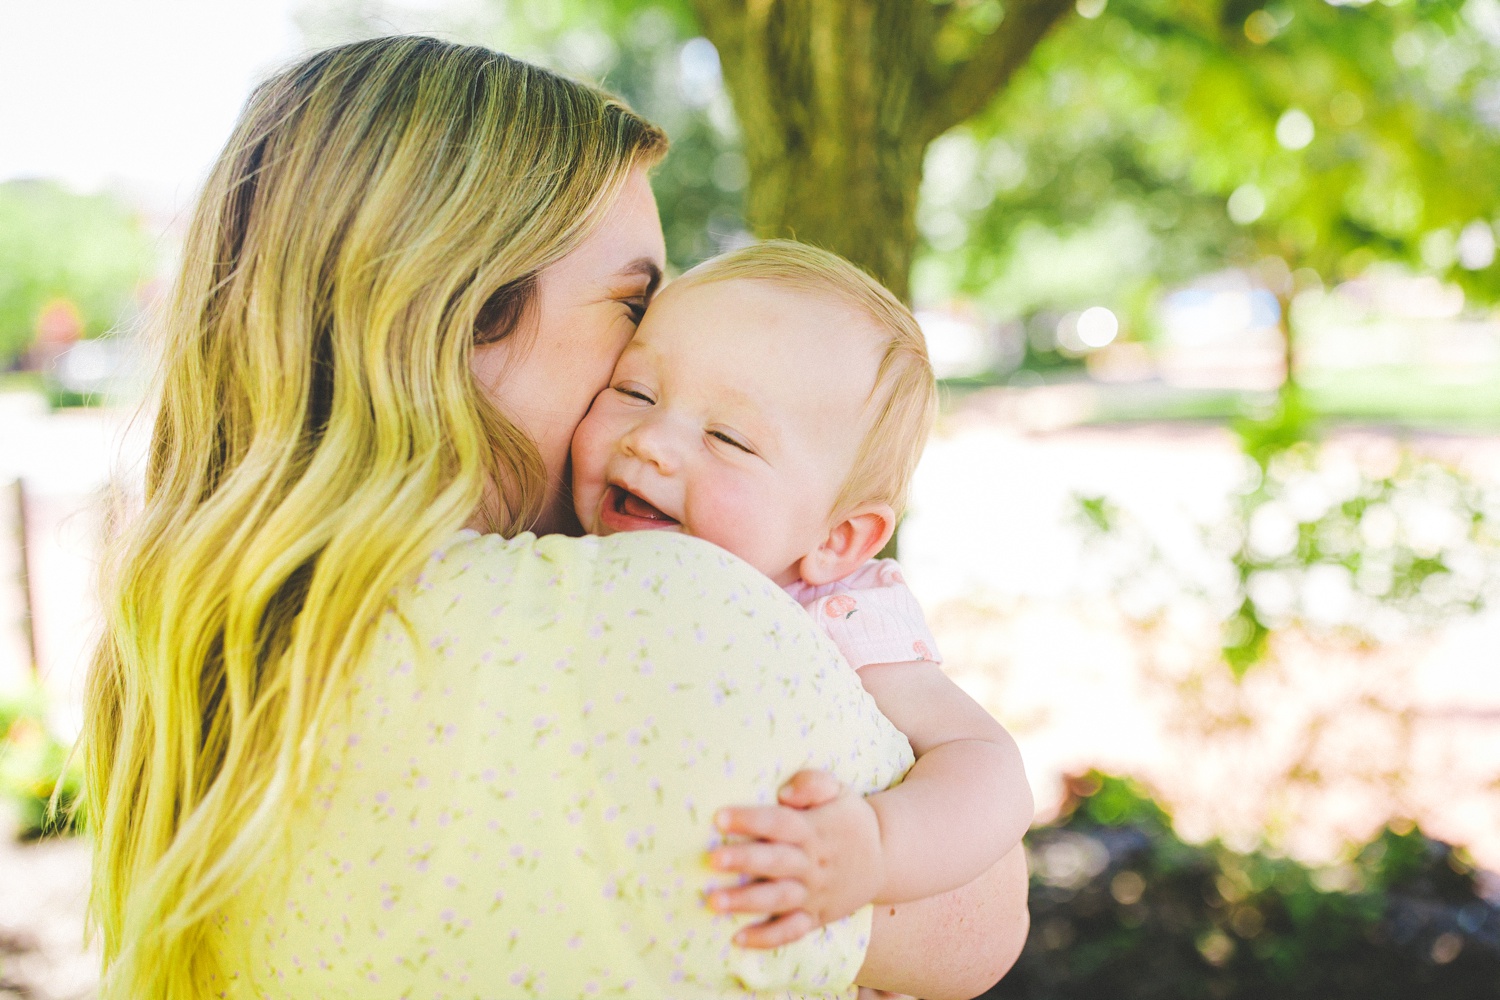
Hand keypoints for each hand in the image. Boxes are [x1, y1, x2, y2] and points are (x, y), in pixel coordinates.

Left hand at [706, 770, 884, 948]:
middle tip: (712, 860)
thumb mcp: (840, 790)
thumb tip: (785, 793)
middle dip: (745, 861)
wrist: (888, 858)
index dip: (750, 820)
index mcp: (814, 829)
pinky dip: (767, 938)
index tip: (719, 818)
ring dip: (747, 901)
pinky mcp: (817, 916)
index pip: (780, 823)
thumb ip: (813, 783)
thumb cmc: (850, 819)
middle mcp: (813, 863)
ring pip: (779, 898)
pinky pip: (792, 930)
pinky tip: (738, 938)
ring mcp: (815, 893)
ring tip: (715, 901)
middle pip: (776, 861)